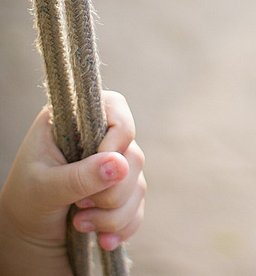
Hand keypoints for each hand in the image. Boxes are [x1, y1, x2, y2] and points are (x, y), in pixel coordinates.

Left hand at [0, 91, 144, 268]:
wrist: (28, 233)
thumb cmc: (26, 200)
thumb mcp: (44, 188)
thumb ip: (79, 176)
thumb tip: (120, 164)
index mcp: (74, 121)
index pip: (115, 108)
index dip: (117, 136)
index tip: (101, 164)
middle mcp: (99, 138)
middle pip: (132, 155)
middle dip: (112, 190)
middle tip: (80, 206)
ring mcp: (114, 164)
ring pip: (138, 184)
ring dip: (113, 213)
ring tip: (81, 224)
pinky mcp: (123, 189)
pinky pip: (139, 206)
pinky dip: (123, 225)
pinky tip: (103, 238)